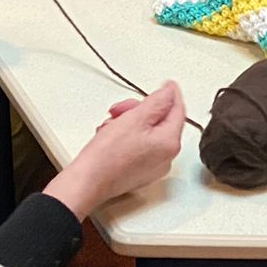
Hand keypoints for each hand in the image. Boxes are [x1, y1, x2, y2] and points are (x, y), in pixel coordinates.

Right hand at [44, 81, 187, 217]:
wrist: (87, 181)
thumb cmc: (108, 156)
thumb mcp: (135, 118)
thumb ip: (157, 101)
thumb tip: (170, 91)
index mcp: (170, 143)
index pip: (178, 111)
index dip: (170, 94)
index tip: (166, 85)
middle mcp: (166, 157)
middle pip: (160, 122)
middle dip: (140, 111)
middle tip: (123, 109)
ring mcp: (153, 167)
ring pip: (147, 133)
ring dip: (130, 123)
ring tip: (111, 125)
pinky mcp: (139, 173)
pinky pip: (139, 146)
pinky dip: (126, 137)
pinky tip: (110, 136)